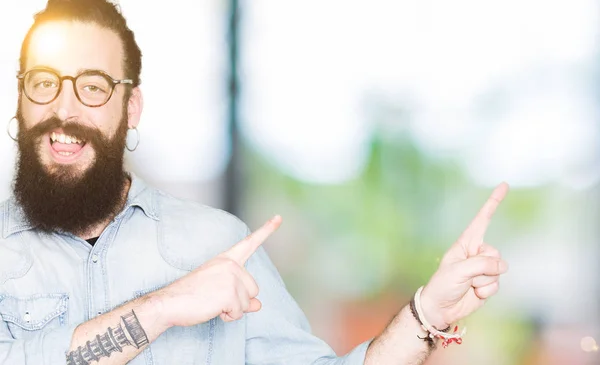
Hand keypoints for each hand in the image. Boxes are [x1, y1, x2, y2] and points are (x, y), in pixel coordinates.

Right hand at [153, 215, 281, 327]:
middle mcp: (231, 265)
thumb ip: (241, 295)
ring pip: (248, 303)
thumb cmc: (191, 295)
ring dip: (233, 309)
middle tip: (215, 298)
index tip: (279, 217)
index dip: (266, 230)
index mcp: (226, 259)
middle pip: (253, 289)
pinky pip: (239, 312)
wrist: (169, 302)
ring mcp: (231, 278)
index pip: (249, 243)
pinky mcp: (230, 293)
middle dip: (239, 300)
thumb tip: (258, 305)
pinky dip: (228, 316)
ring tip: (212, 303)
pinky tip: (212, 309)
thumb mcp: (218, 291)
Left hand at [419, 183, 508, 328]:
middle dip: (483, 267)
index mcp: (465, 244)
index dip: (493, 202)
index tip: (504, 185)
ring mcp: (483, 269)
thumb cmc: (443, 285)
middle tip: (467, 275)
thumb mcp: (458, 270)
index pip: (482, 220)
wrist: (441, 308)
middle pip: (494, 252)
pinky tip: (474, 293)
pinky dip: (486, 291)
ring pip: (498, 270)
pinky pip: (497, 285)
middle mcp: (475, 253)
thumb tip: (501, 266)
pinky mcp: (488, 283)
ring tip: (468, 285)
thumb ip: (481, 264)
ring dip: (483, 281)